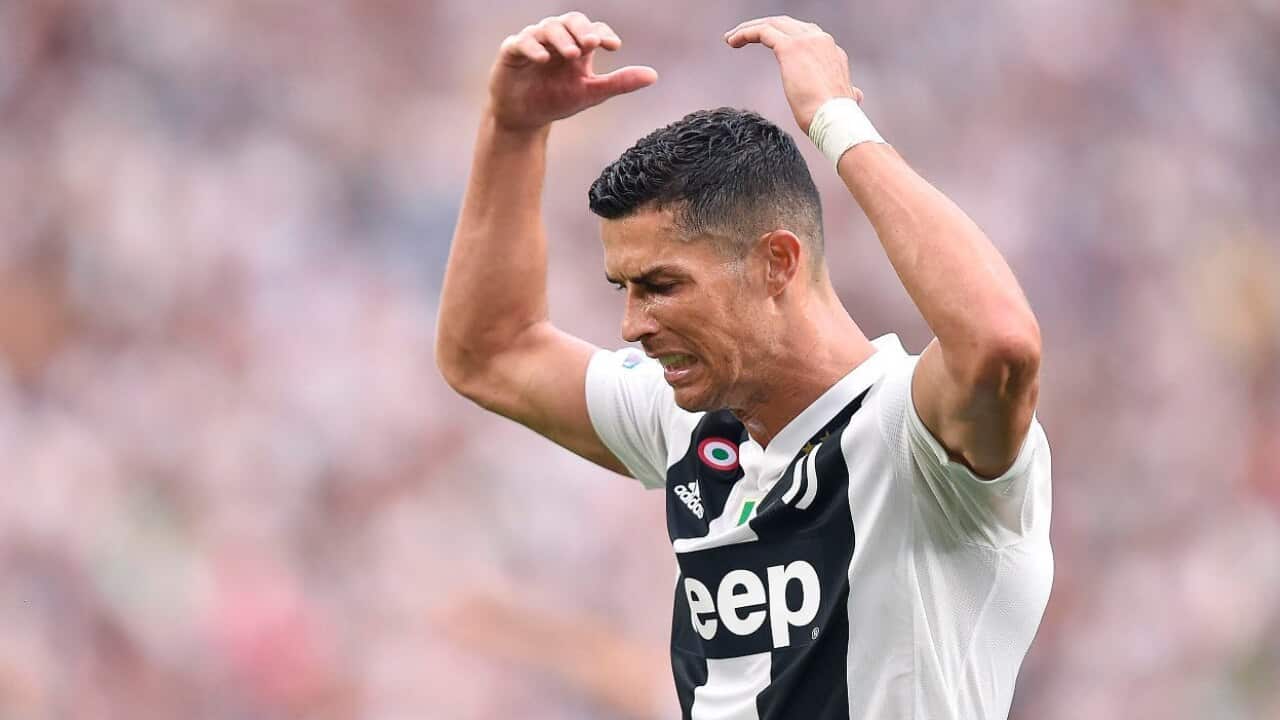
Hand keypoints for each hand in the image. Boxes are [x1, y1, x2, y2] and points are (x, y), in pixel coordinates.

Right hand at [488, 12, 657, 132]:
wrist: (524, 118)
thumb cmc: (556, 100)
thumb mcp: (591, 93)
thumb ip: (619, 82)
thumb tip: (654, 75)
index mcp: (577, 45)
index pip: (593, 30)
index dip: (603, 34)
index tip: (613, 47)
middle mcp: (557, 38)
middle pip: (572, 21)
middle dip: (582, 29)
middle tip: (592, 43)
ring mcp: (534, 41)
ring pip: (548, 27)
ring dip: (561, 38)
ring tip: (572, 54)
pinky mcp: (512, 51)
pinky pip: (522, 41)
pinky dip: (533, 47)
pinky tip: (544, 58)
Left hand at [724, 16, 861, 134]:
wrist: (836, 120)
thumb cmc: (837, 119)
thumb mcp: (846, 100)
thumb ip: (850, 93)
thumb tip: (856, 96)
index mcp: (832, 52)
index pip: (805, 34)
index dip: (783, 37)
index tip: (767, 44)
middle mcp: (821, 40)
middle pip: (786, 24)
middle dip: (763, 27)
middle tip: (742, 37)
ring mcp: (806, 41)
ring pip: (772, 23)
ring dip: (749, 28)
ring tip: (731, 39)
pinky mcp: (790, 47)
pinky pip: (762, 31)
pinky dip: (745, 33)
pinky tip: (731, 42)